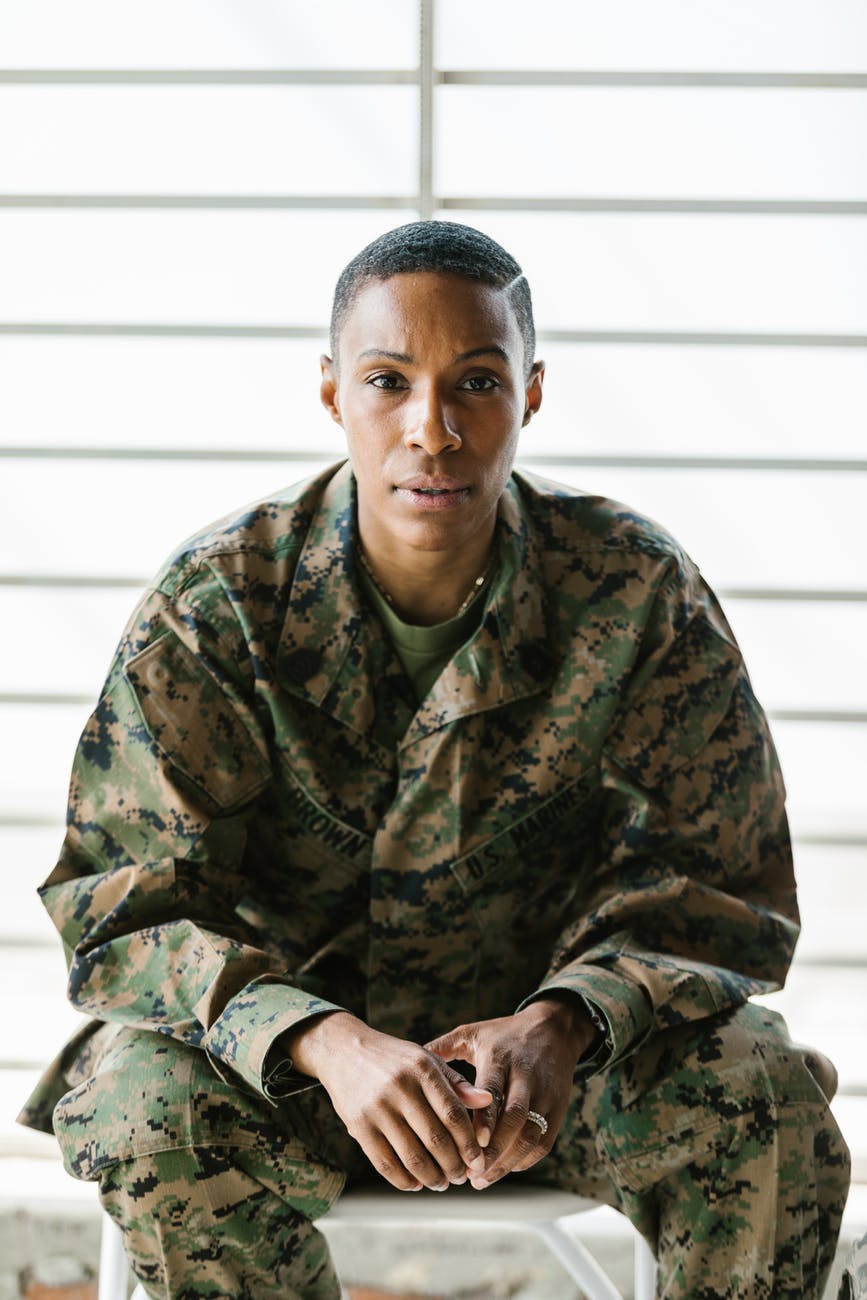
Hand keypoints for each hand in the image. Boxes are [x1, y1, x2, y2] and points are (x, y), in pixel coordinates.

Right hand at [281, 1011, 491, 1192]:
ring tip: (441, 1183)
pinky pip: (384, 1163)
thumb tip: (487, 1102)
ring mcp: (377, 1107)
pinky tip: (415, 1184)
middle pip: (435, 1139)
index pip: (453, 1114)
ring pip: (411, 1156)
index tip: (478, 1161)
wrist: (343, 1050)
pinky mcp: (358, 1125)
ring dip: (431, 1177)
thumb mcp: (426, 1059)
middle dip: (453, 1165)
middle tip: (461, 1177)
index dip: (469, 1143)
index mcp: (422, 1068)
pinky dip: (403, 1180)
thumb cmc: (394, 1058)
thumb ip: (456, 1083)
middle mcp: (400, 1087)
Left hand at [425, 997, 595, 1188]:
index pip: (493, 1091)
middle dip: (494, 1150)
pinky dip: (523, 1160)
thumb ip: (443, 1048)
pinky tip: (502, 1169)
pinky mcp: (558, 1110)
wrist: (555, 1030)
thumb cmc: (505, 1034)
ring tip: (481, 1178)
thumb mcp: (474, 1033)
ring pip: (531, 1135)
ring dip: (507, 1161)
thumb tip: (409, 1063)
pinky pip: (543, 1142)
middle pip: (515, 1118)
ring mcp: (546, 1095)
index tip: (472, 1143)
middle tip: (470, 1173)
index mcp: (501, 1058)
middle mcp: (526, 1077)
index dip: (484, 1119)